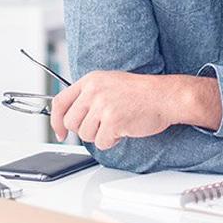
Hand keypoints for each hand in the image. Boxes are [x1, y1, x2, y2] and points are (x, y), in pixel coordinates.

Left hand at [50, 71, 220, 149]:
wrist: (166, 96)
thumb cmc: (143, 93)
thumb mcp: (111, 84)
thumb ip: (90, 96)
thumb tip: (72, 117)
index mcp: (91, 80)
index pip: (60, 102)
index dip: (56, 121)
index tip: (60, 132)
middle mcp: (94, 91)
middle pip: (71, 122)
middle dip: (85, 130)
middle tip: (102, 127)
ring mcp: (103, 105)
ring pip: (85, 134)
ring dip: (101, 135)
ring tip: (117, 124)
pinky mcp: (112, 121)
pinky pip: (102, 142)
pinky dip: (112, 141)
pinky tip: (124, 129)